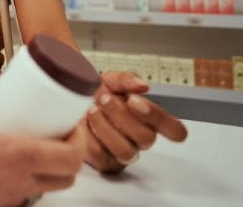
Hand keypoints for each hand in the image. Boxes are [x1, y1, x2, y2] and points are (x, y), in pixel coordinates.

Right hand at [0, 87, 82, 206]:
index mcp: (16, 156)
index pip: (72, 156)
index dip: (80, 139)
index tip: (73, 124)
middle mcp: (19, 181)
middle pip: (67, 177)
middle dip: (69, 155)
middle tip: (58, 135)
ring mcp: (8, 197)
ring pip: (44, 187)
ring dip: (46, 169)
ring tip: (31, 147)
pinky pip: (20, 193)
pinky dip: (22, 179)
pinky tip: (3, 164)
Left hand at [71, 71, 187, 172]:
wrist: (67, 104)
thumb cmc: (94, 95)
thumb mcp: (111, 81)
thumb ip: (127, 79)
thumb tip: (142, 85)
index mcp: (149, 120)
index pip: (176, 130)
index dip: (161, 118)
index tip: (135, 101)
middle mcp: (139, 139)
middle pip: (147, 139)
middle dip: (123, 115)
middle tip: (105, 99)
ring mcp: (123, 153)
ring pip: (125, 151)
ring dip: (106, 127)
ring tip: (93, 110)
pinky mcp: (104, 162)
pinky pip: (100, 154)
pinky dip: (89, 136)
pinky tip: (84, 124)